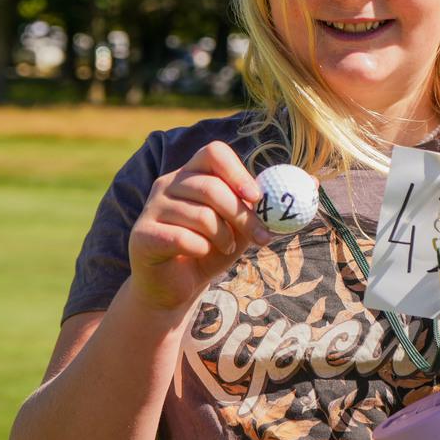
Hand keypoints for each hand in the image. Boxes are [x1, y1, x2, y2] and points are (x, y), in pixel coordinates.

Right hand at [127, 141, 272, 313]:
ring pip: (201, 215)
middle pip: (211, 187)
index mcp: (191, 174)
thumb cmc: (209, 251)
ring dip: (223, 236)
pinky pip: (182, 238)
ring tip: (225, 247)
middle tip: (261, 236)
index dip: (238, 172)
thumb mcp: (239, 228)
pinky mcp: (142, 234)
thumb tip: (296, 187)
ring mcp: (151, 208)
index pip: (213, 153)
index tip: (256, 197)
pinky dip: (201, 249)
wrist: (175, 287)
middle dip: (242, 215)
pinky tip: (201, 254)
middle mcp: (168, 184)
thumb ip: (256, 209)